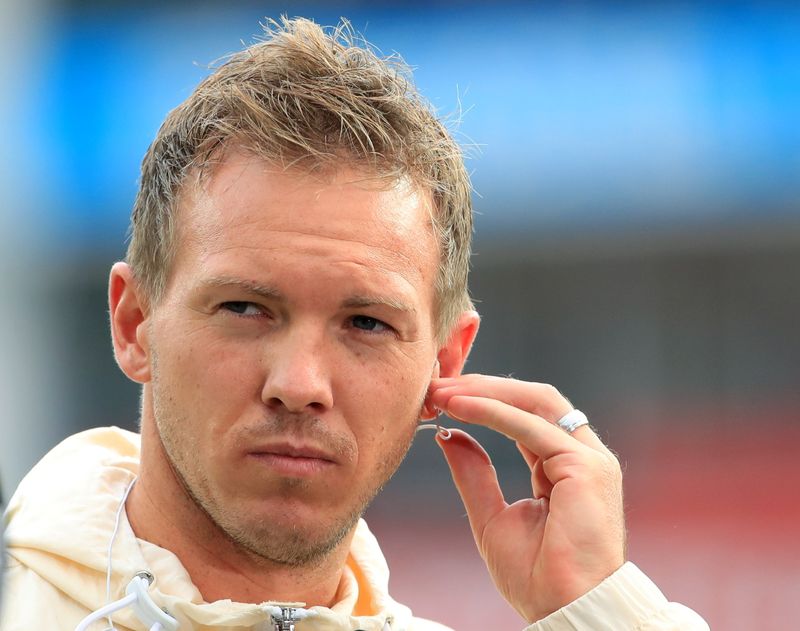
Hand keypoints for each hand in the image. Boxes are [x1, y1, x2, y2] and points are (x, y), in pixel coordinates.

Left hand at [429, 375, 625, 622]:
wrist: (566, 612)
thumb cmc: (537, 576)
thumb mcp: (491, 517)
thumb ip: (474, 473)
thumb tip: (448, 434)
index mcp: (564, 467)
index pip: (524, 417)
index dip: (483, 402)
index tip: (440, 398)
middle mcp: (580, 456)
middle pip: (532, 400)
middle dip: (482, 387)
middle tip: (436, 386)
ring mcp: (588, 459)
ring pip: (536, 402)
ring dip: (485, 392)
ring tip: (443, 392)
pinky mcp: (586, 468)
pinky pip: (532, 427)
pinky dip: (493, 412)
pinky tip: (460, 407)